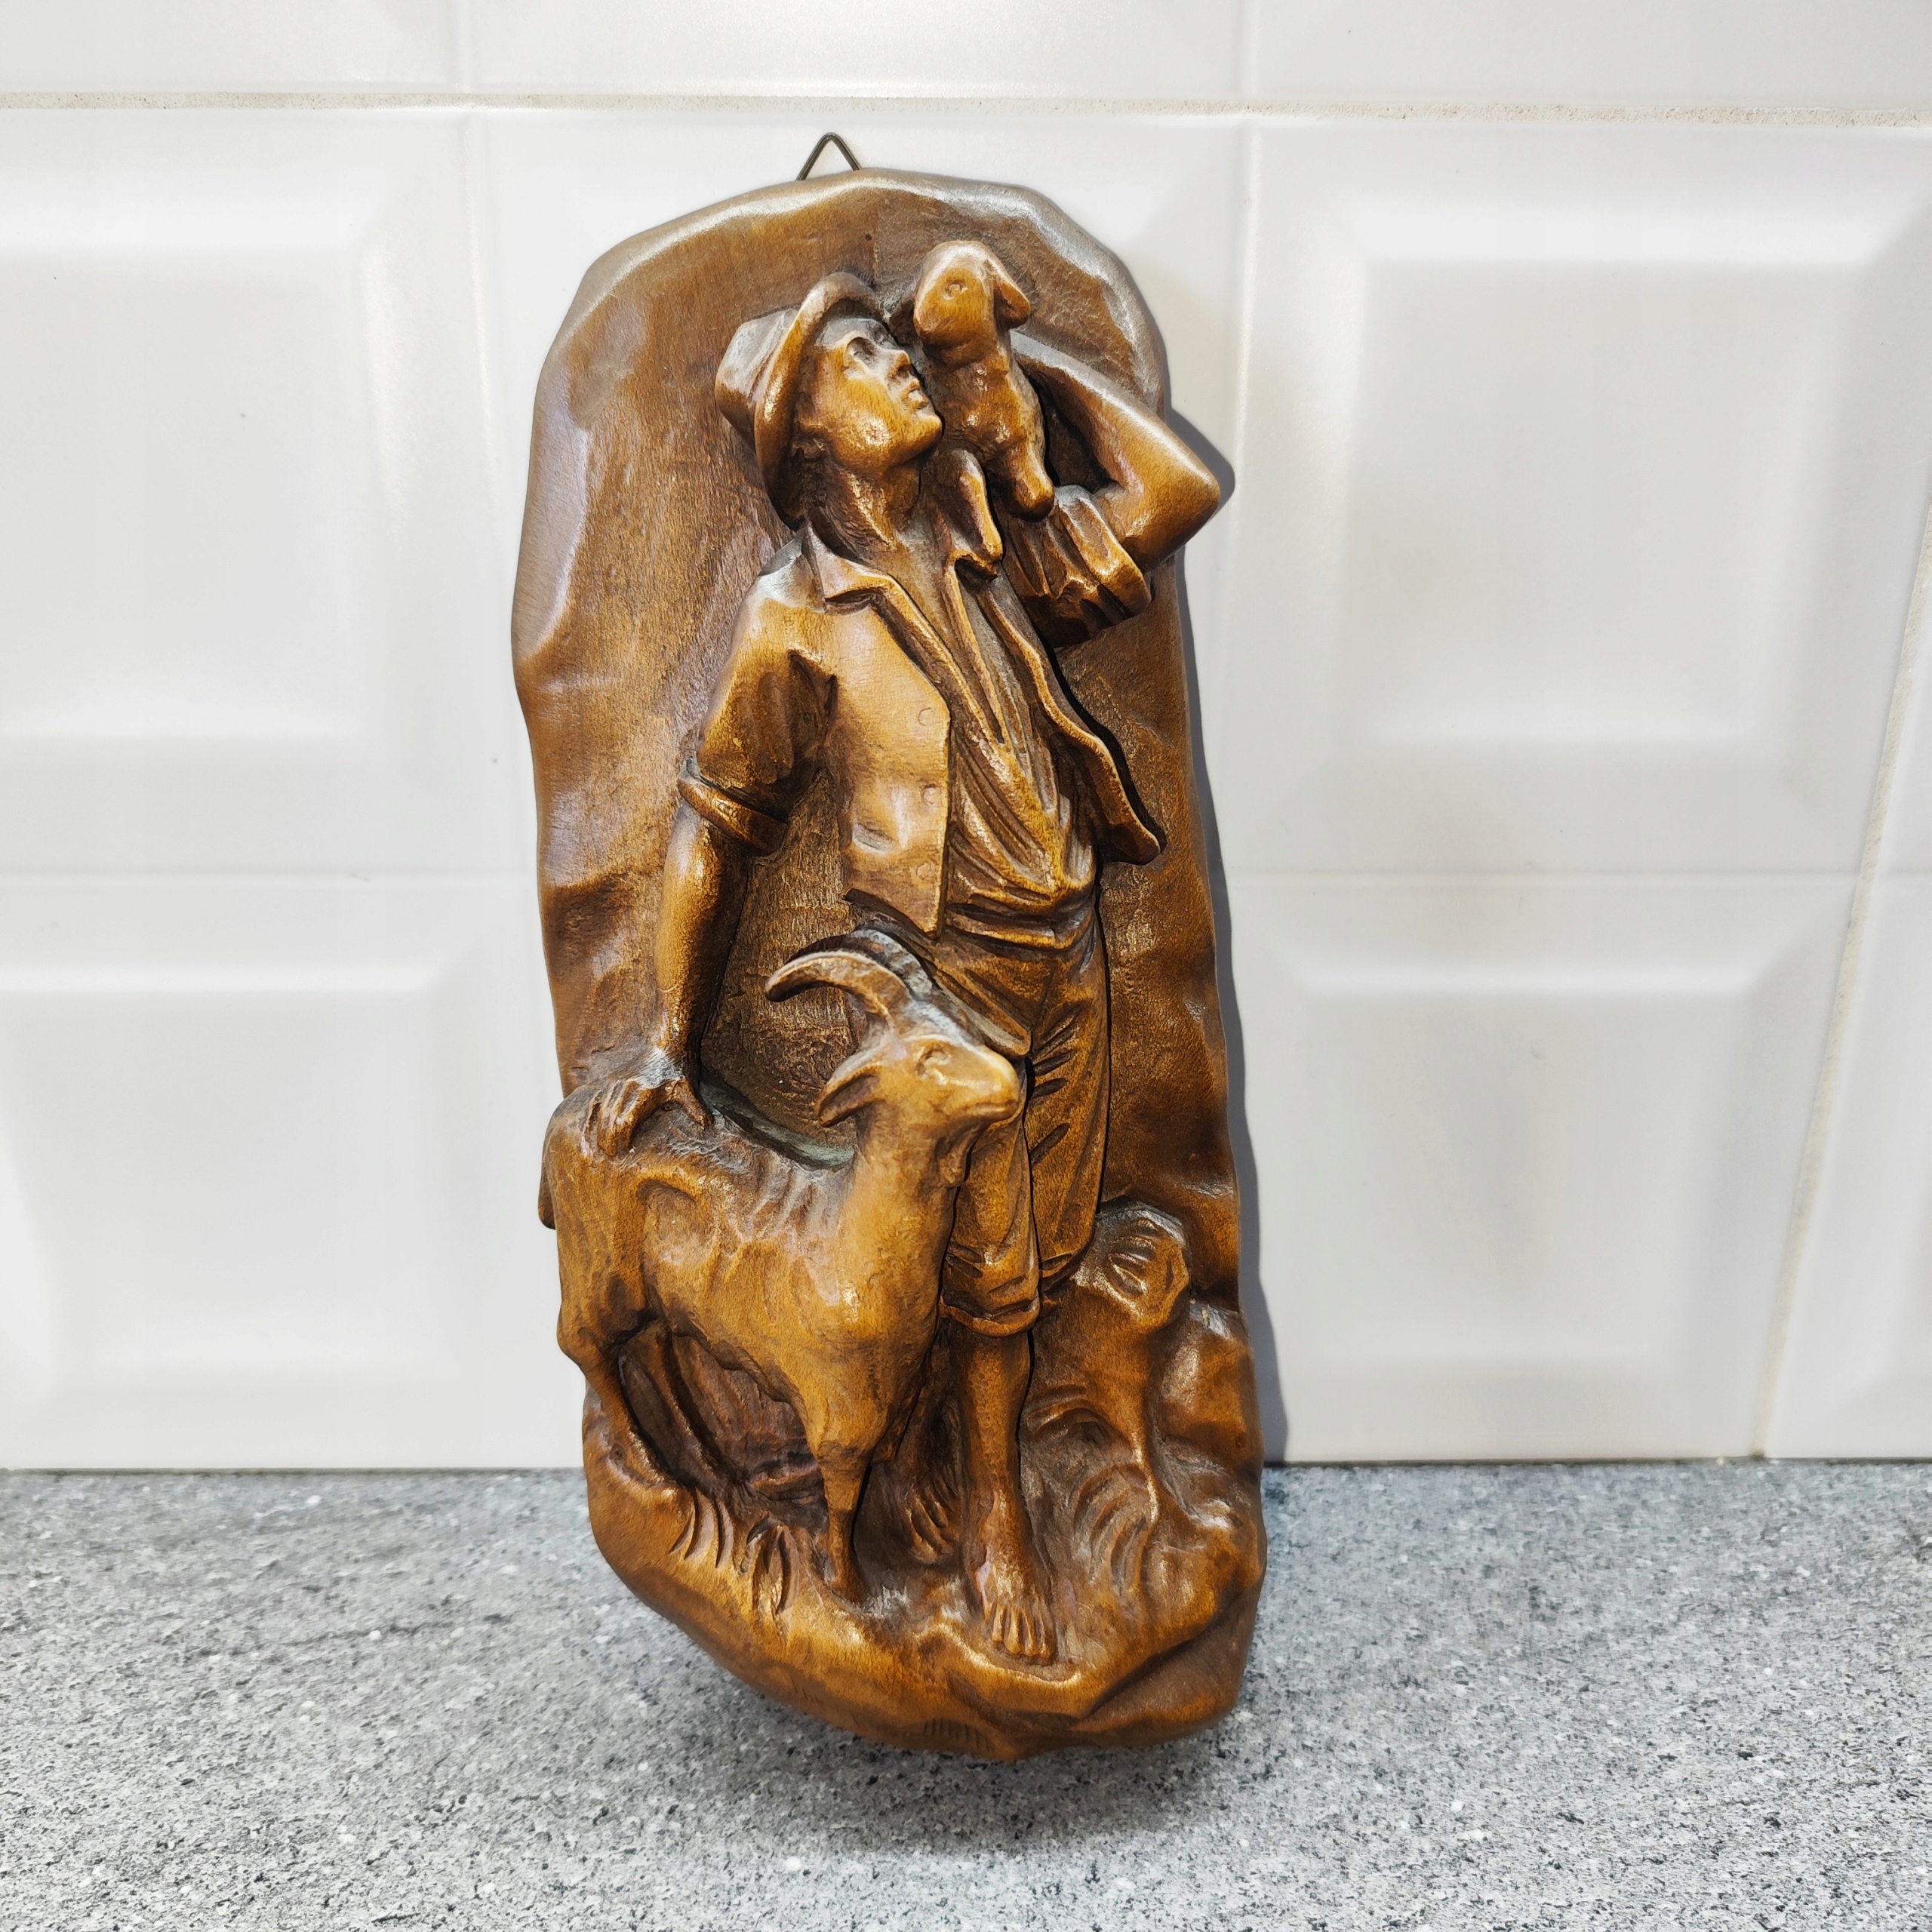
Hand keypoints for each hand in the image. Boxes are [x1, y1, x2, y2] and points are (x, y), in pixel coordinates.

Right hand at [582, 1046, 707, 1156]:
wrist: (666, 1042)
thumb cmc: (679, 1067)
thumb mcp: (688, 1087)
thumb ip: (694, 1106)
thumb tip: (706, 1123)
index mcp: (645, 1092)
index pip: (626, 1118)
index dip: (621, 1136)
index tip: (619, 1152)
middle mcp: (628, 1087)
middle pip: (610, 1116)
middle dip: (606, 1138)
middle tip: (605, 1156)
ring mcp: (618, 1082)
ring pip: (601, 1107)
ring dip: (596, 1128)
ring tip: (592, 1147)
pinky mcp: (613, 1079)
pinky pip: (596, 1097)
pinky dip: (590, 1112)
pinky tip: (584, 1125)